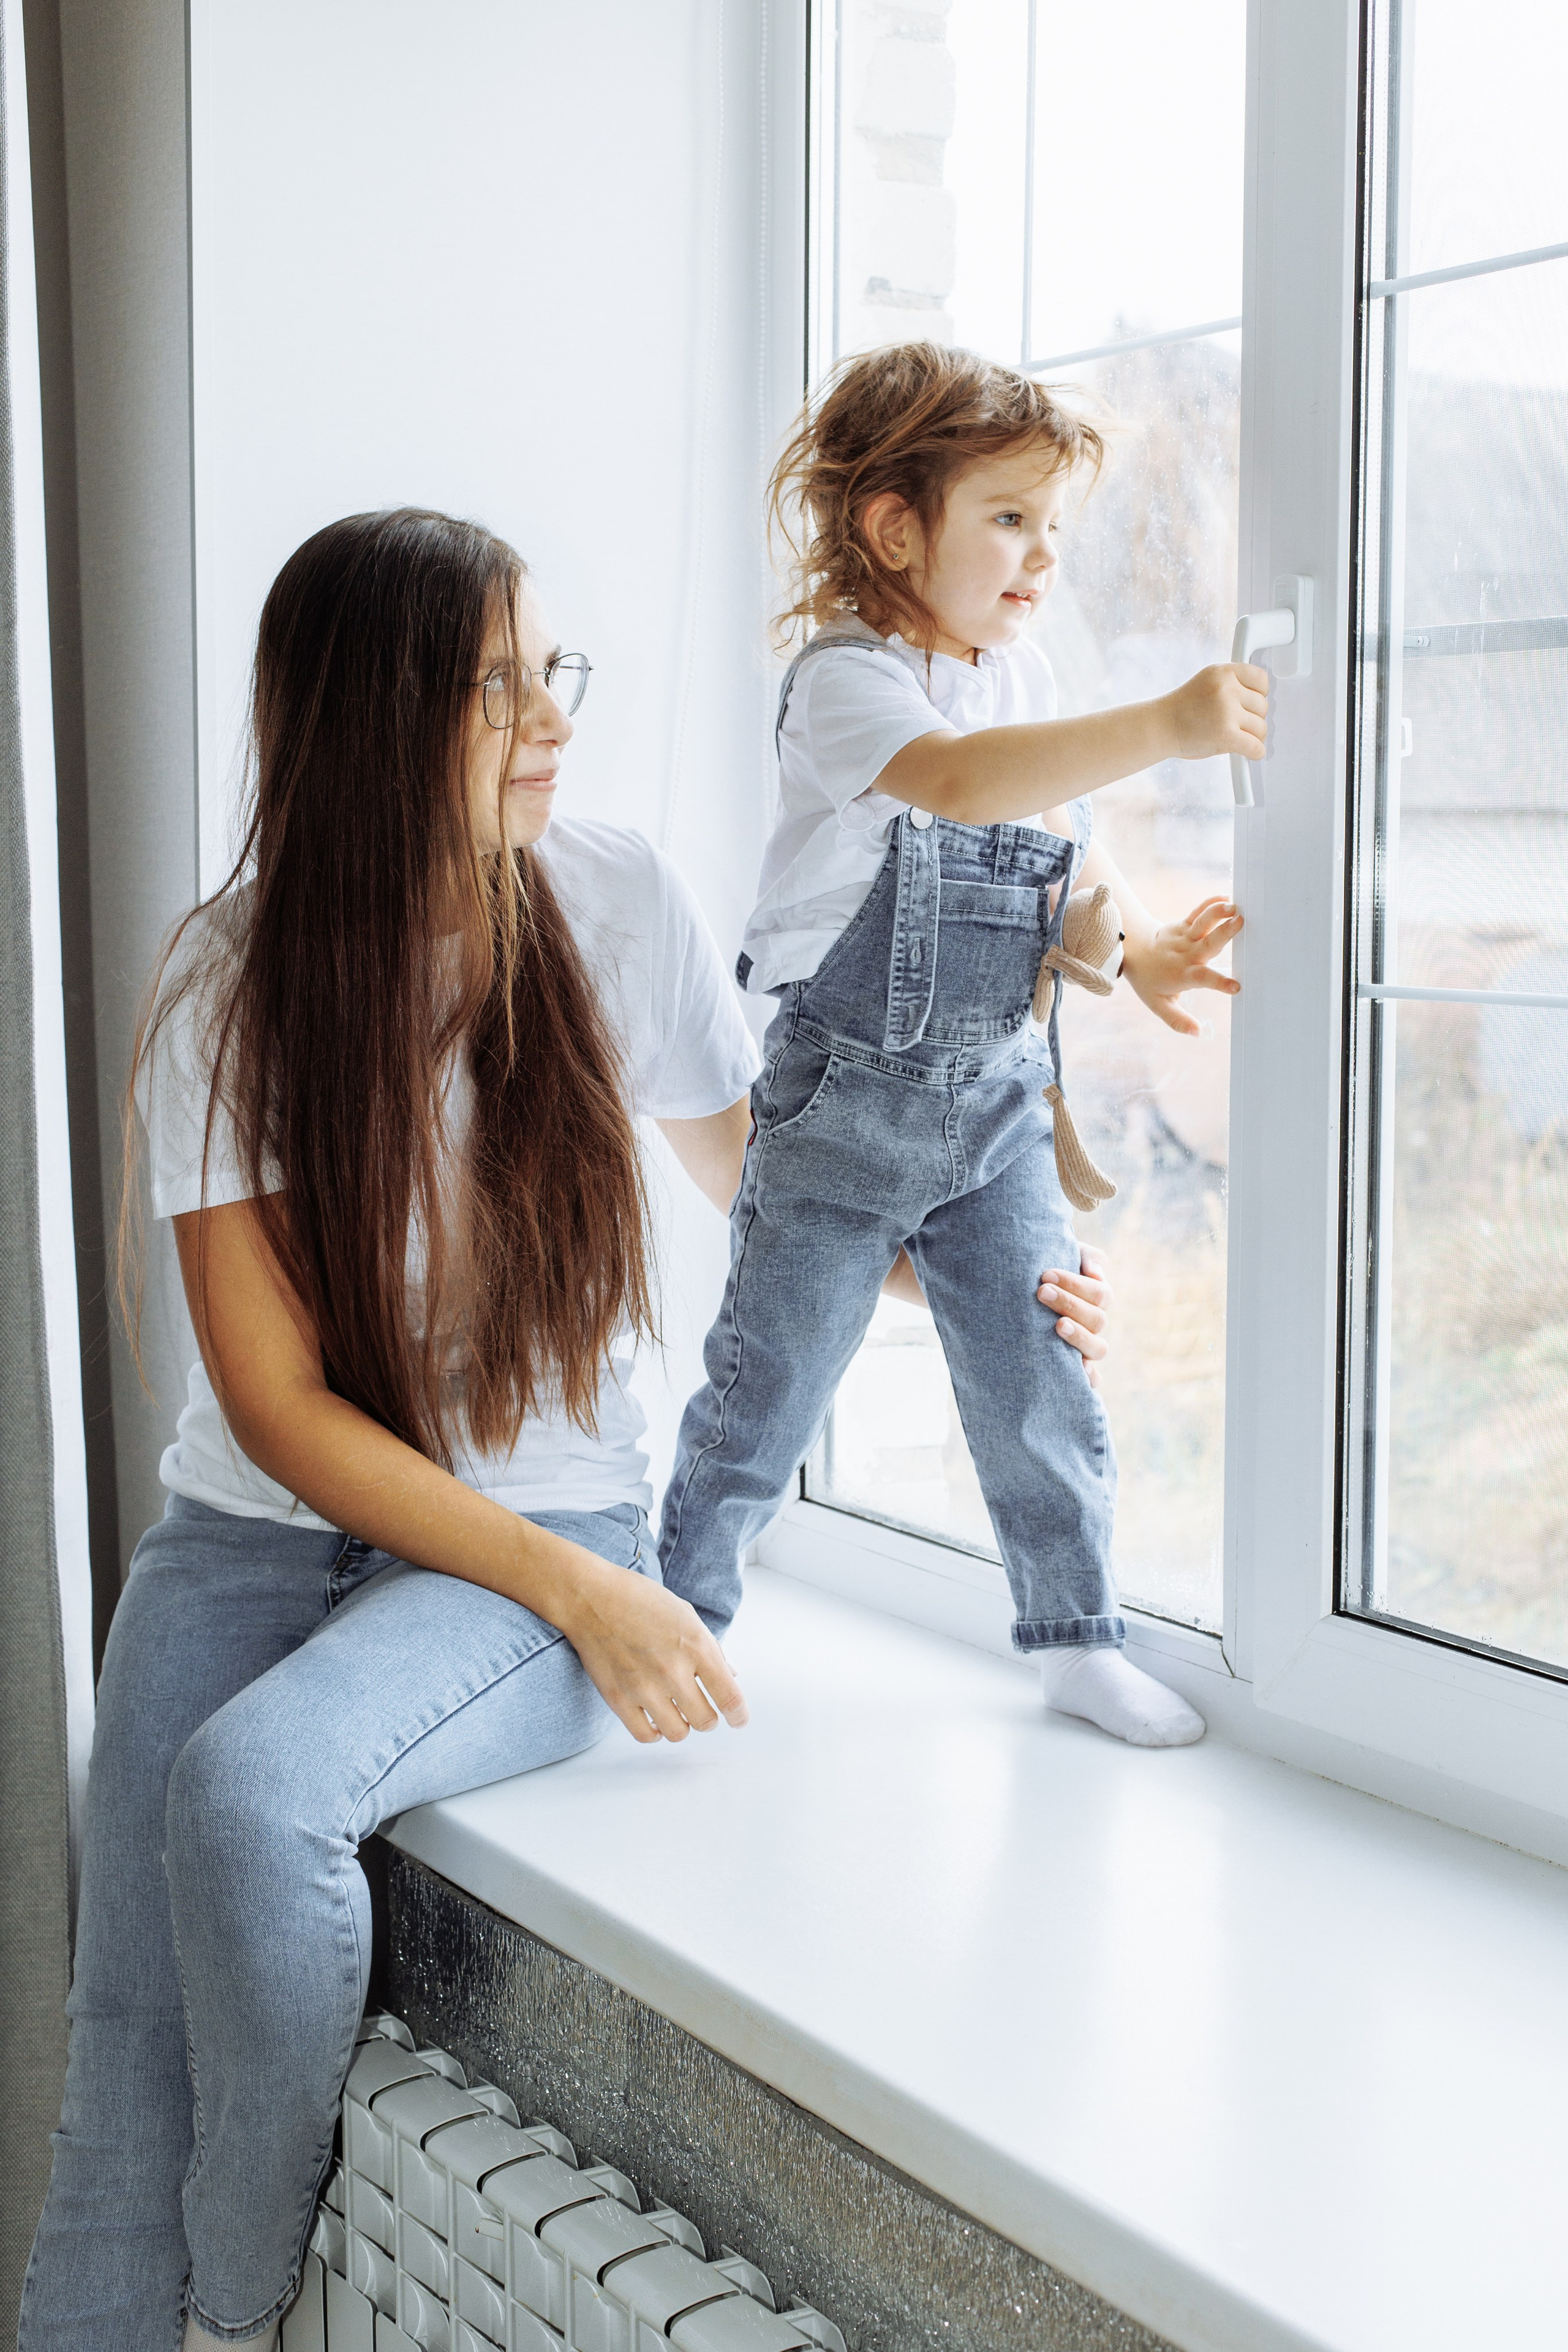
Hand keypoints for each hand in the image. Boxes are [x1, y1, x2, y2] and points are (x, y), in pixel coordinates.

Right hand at [556, 1552, 748, 1743]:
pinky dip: (655, 1733)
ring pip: (677, 1733)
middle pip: (706, 1721)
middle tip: (703, 1710)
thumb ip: (710, 1648)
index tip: (738, 1719)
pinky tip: (655, 1719)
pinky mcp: (618, 1698)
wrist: (591, 1597)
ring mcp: (644, 1687)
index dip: (738, 1715)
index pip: (730, 1697)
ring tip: (677, 1712)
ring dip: (683, 1726)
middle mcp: (673, 1670)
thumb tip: (731, 1675)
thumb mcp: (686, 1614)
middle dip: (709, 1719)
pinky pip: (645, 1735)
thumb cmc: (640, 1600)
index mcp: (696, 1646)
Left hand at [1037, 1243, 1110, 1389]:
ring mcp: (1085, 1347)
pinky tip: (1078, 1372)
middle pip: (1097, 1319)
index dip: (1075, 1284)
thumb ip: (1086, 1257)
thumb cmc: (1044, 1271)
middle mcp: (1093, 1323)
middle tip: (1041, 1292)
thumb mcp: (1066, 1256)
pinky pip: (1092, 1380)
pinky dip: (1089, 1378)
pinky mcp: (1075, 1369)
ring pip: (1098, 1348)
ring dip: (1079, 1336)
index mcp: (1095, 1298)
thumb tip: (1095, 1274)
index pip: (1099, 1293)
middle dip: (1070, 1304)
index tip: (1046, 1275)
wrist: (1019, 1289)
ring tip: (1057, 1325)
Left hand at [1123, 897, 1242, 1036]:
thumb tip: (1197, 1033)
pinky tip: (1225, 897)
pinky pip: (1198, 912)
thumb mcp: (1158, 1004)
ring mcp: (1185, 936)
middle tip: (1241, 922)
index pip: (1203, 978)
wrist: (1134, 951)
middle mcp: (1187, 953)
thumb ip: (1177, 1020)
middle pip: (1208, 943)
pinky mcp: (1184, 924)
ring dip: (1219, 913)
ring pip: (1203, 923)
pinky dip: (1211, 903)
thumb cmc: (1149, 980)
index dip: (1219, 983)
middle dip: (1225, 933)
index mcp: (1183, 974)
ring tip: (1235, 906)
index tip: (1236, 987)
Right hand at [1163, 663, 1267, 761]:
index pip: (1261, 679)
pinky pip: (1256, 746)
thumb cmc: (1182, 709)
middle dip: (1253, 718)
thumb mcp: (1208, 684)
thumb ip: (1233, 686)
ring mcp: (1226, 711)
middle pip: (1263, 706)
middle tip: (1235, 724)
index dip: (1259, 694)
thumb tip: (1262, 701)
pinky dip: (1255, 752)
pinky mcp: (1226, 735)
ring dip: (1252, 736)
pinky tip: (1249, 752)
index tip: (1249, 704)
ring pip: (1261, 727)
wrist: (1160, 727)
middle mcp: (1226, 688)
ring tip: (1235, 737)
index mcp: (1222, 672)